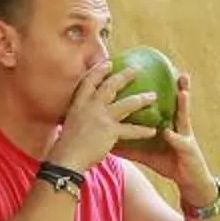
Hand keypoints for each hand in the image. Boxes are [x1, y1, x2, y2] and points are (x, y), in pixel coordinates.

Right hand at [46, 57, 160, 173]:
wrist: (66, 157)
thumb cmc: (65, 144)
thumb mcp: (69, 122)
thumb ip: (80, 116)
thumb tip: (86, 116)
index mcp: (79, 103)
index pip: (89, 81)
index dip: (99, 70)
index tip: (109, 63)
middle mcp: (91, 106)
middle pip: (110, 86)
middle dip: (124, 76)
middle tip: (136, 69)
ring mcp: (101, 117)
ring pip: (126, 104)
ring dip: (141, 99)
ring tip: (153, 96)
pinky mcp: (110, 131)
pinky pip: (130, 130)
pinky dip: (143, 131)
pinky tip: (153, 131)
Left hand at [121, 68, 211, 196]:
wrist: (188, 181)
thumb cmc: (168, 163)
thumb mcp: (147, 153)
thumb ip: (130, 146)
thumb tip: (109, 142)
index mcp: (169, 123)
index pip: (165, 102)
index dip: (160, 87)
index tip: (152, 71)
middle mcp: (179, 126)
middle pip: (177, 103)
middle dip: (178, 87)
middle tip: (177, 71)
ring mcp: (186, 136)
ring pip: (184, 116)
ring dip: (184, 104)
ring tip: (182, 92)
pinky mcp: (188, 150)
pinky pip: (179, 142)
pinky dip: (174, 137)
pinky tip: (168, 132)